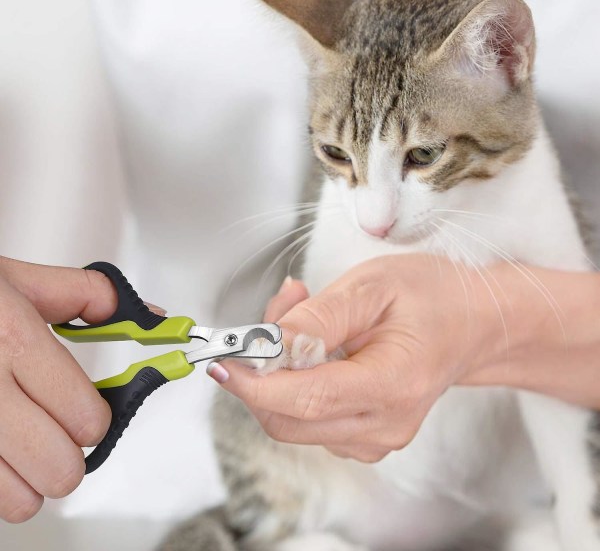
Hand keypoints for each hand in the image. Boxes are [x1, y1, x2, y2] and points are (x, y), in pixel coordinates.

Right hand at [0, 257, 116, 522]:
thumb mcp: (25, 281)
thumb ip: (94, 295)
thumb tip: (151, 318)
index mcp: (14, 339)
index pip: (85, 414)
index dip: (96, 418)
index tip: (90, 411)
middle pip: (60, 467)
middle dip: (71, 453)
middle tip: (60, 432)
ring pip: (21, 501)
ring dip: (34, 480)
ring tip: (27, 449)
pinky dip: (0, 487)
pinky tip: (0, 454)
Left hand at [211, 255, 500, 462]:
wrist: (472, 322)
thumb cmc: (433, 297)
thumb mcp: (374, 286)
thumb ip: (319, 318)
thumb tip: (269, 344)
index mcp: (391, 385)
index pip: (304, 399)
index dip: (254, 382)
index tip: (223, 358)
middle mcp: (383, 425)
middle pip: (288, 420)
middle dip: (259, 373)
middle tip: (272, 315)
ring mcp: (375, 437)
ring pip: (293, 420)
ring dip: (278, 373)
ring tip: (303, 314)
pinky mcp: (365, 435)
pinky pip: (309, 418)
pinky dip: (294, 383)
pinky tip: (314, 344)